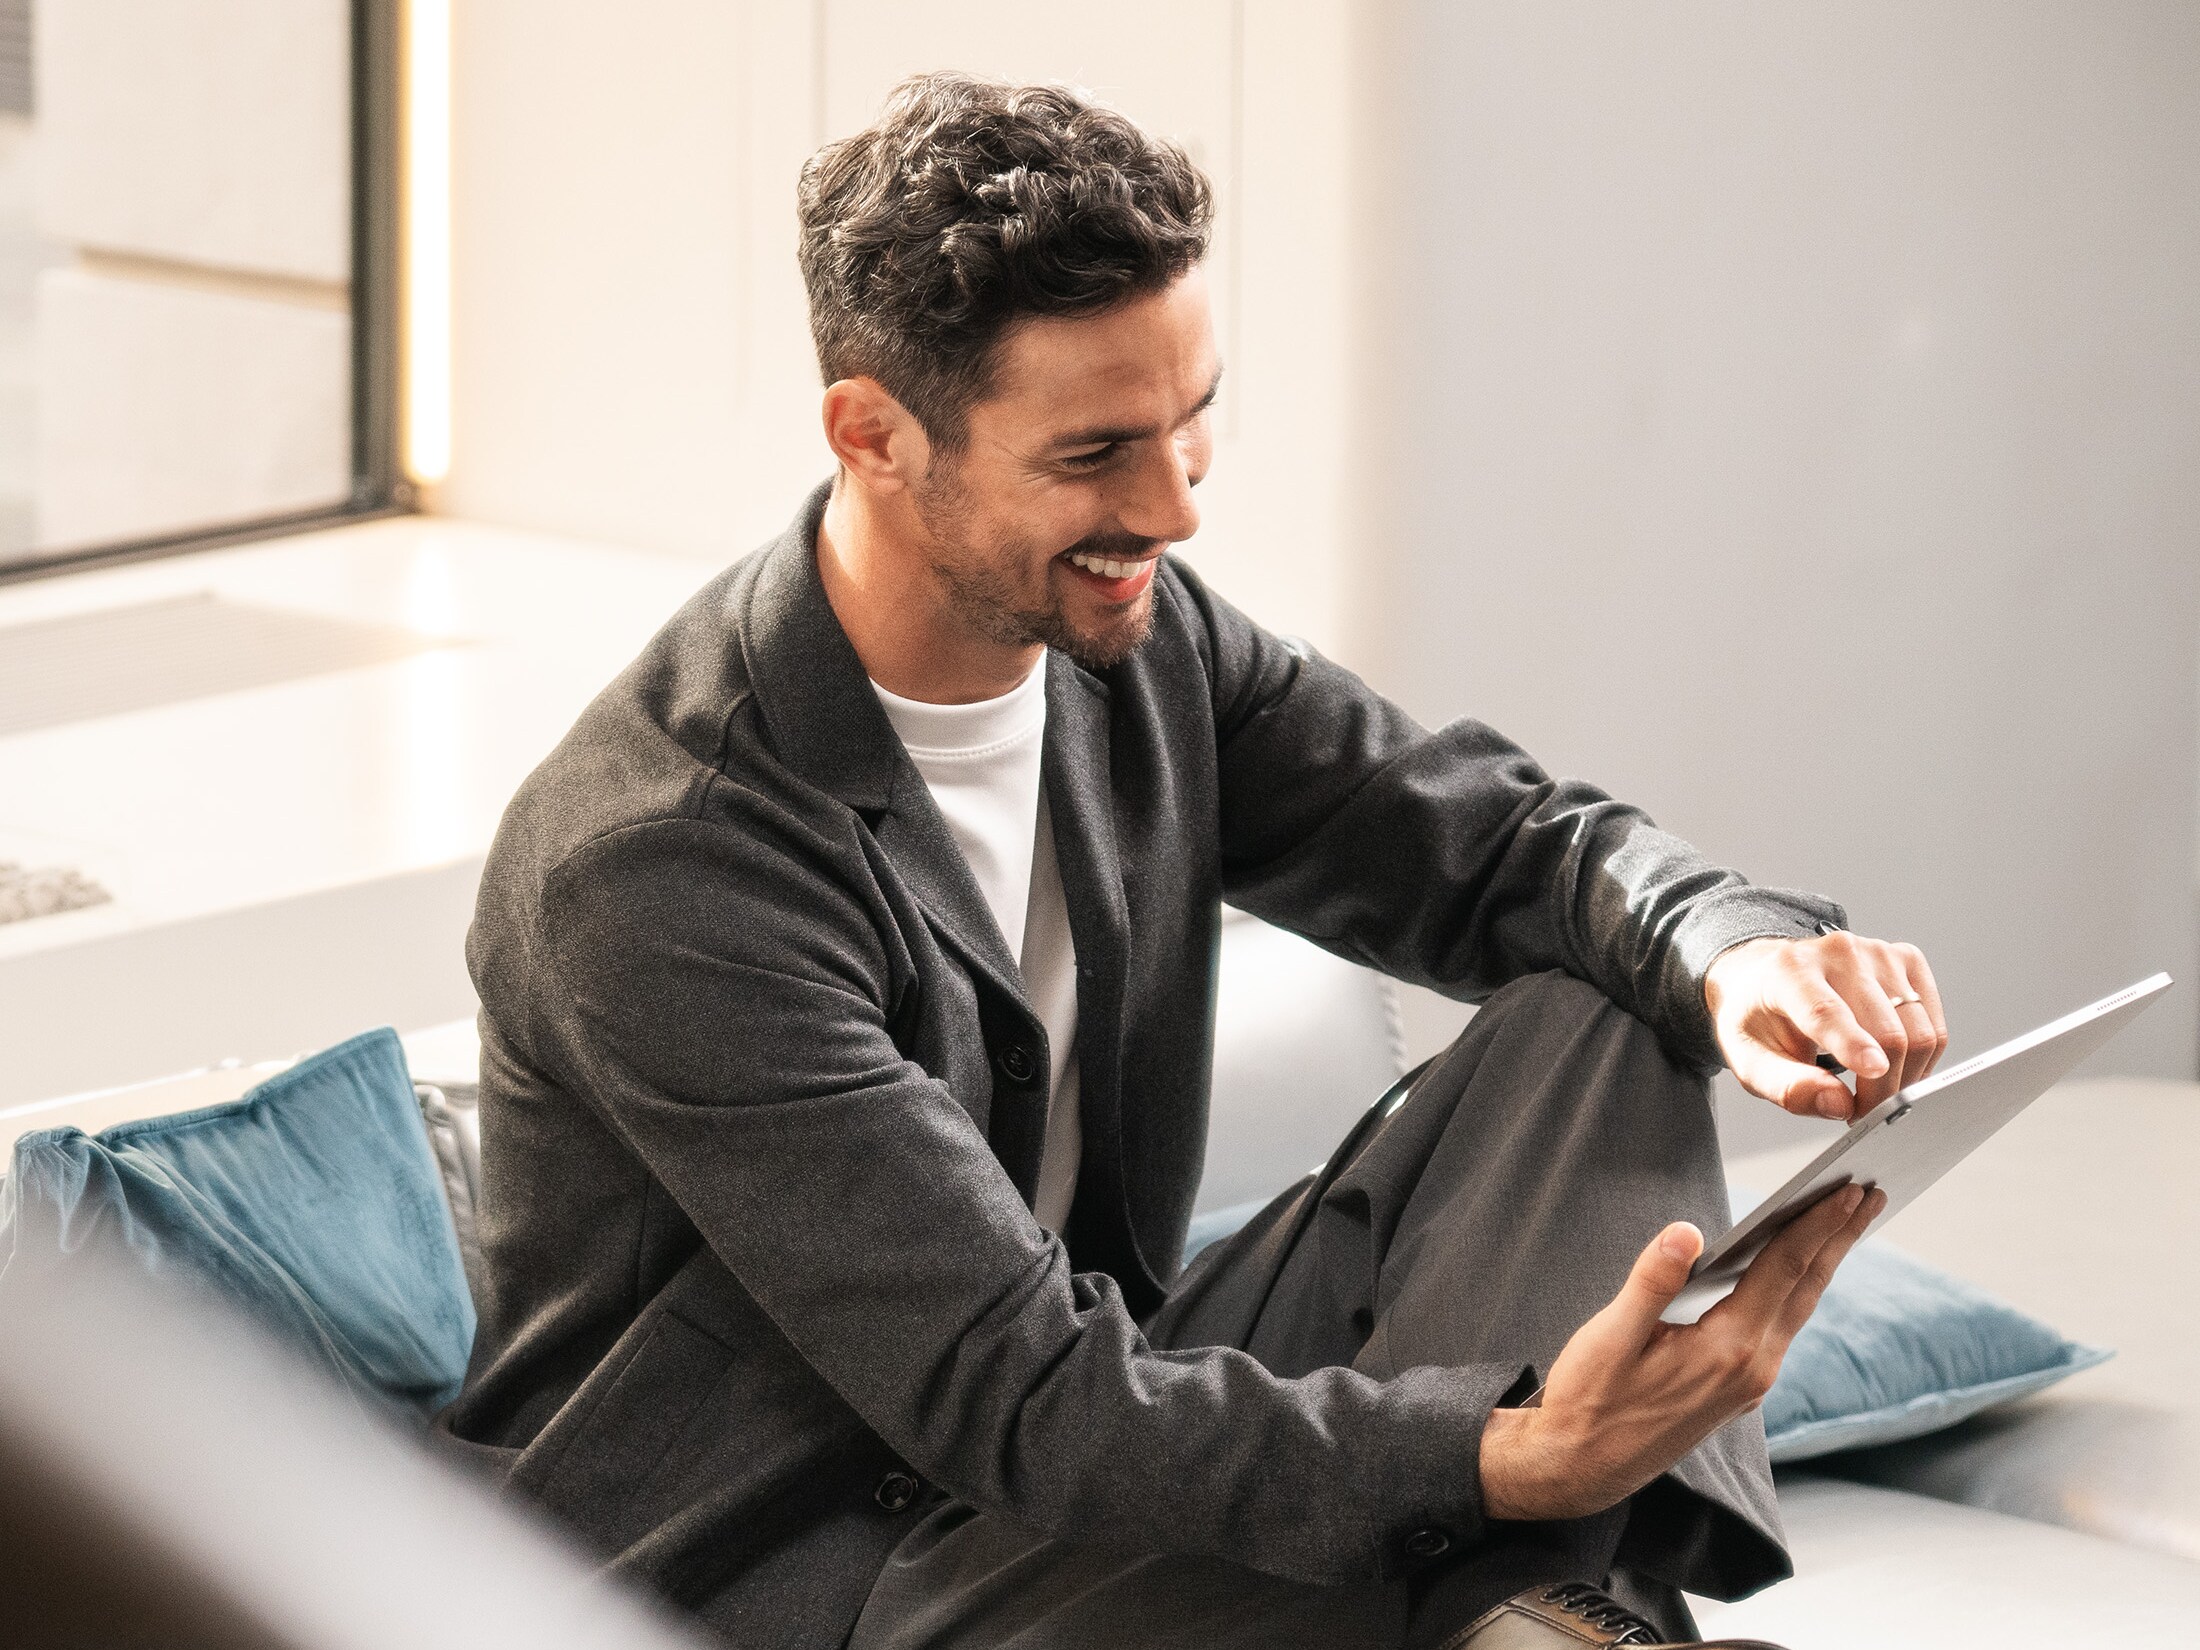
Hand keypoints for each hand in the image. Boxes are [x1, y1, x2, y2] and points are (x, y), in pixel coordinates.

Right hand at [1478, 1182, 1884, 1521]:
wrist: (1581, 1468)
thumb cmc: (1589, 1401)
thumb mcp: (1610, 1338)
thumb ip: (1651, 1282)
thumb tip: (1687, 1231)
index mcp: (1726, 1349)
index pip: (1783, 1271)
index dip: (1816, 1225)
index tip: (1849, 1189)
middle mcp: (1752, 1369)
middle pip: (1806, 1289)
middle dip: (1838, 1238)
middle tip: (1871, 1194)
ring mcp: (1749, 1384)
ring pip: (1798, 1310)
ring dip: (1823, 1264)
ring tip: (1844, 1226)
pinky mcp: (1737, 1390)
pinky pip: (1780, 1329)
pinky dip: (1797, 1291)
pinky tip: (1793, 1276)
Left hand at [1704, 931, 1948, 1120]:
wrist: (1762, 977)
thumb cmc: (1756, 1020)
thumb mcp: (1749, 1060)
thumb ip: (1789, 1086)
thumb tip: (1839, 1105)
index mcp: (1789, 971)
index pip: (1827, 1010)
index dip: (1852, 1044)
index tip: (1874, 1072)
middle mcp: (1838, 952)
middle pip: (1885, 1031)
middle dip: (1883, 1087)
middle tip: (1864, 1113)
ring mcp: (1878, 952)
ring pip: (1919, 1031)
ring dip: (1906, 1076)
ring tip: (1875, 1091)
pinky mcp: (1907, 960)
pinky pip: (1934, 1023)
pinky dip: (1921, 1056)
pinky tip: (1893, 1065)